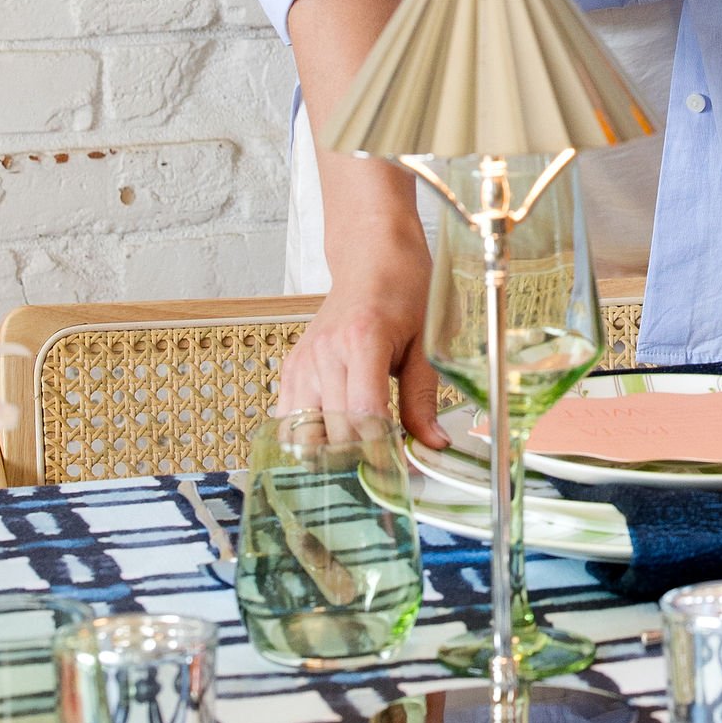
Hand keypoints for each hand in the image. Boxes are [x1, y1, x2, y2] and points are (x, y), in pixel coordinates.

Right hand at [279, 250, 444, 449]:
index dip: (383, 449)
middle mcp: (325, 353)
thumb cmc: (403, 290)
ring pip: (303, 434)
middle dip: (361, 457)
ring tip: (359, 453)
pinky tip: (334, 436)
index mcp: (362, 340)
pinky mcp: (292, 368)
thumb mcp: (425, 342)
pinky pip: (287, 421)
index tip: (403, 465)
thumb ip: (423, 397)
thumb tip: (433, 443)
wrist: (371, 257)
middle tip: (387, 463)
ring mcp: (304, 362)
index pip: (364, 414)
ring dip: (331, 452)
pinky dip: (308, 438)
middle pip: (334, 431)